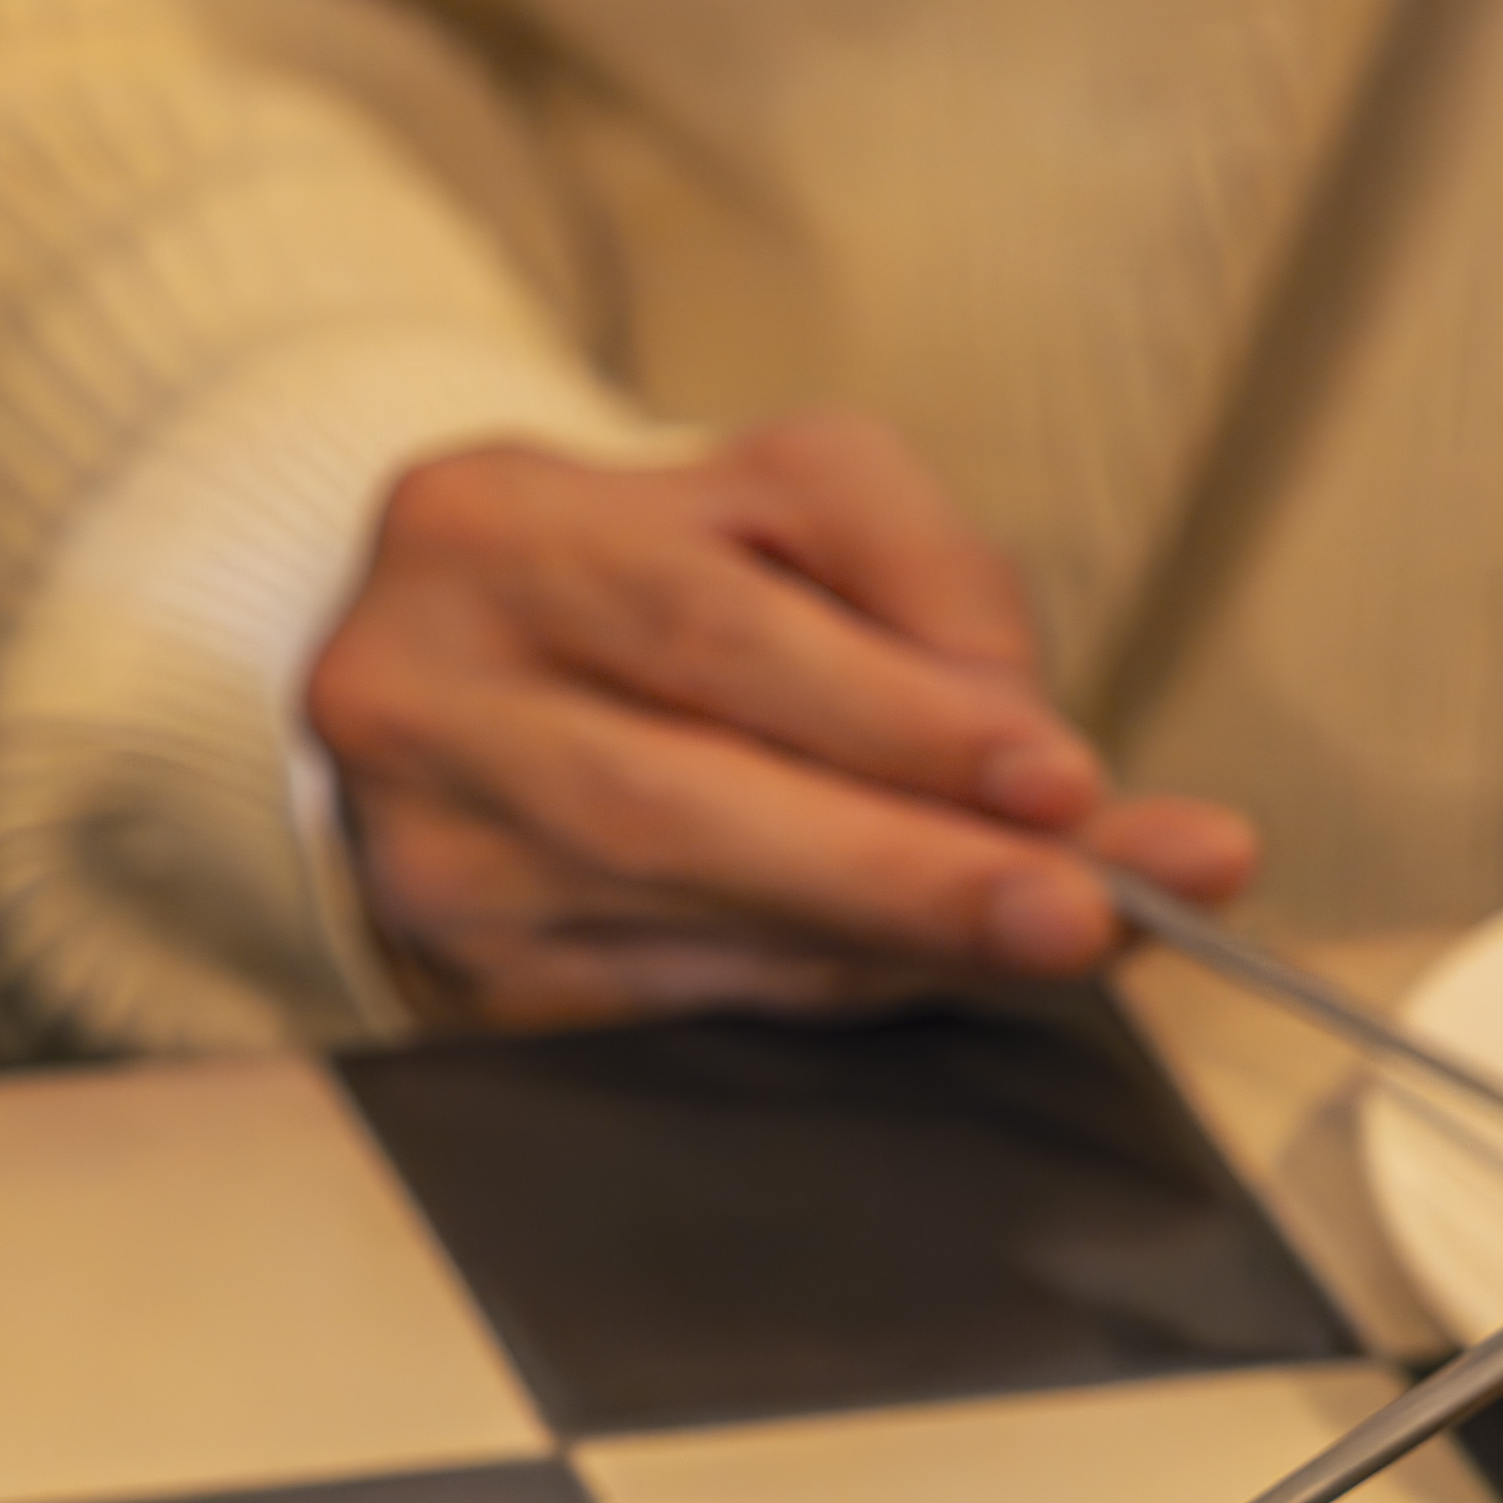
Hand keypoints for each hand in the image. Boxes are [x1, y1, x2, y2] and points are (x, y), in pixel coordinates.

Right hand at [310, 415, 1257, 1024]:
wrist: (451, 664)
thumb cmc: (651, 572)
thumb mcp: (784, 501)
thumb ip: (924, 588)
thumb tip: (1049, 776)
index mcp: (487, 529)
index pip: (708, 629)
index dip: (891, 715)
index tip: (1060, 780)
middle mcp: (422, 695)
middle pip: (675, 803)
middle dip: (902, 869)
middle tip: (1079, 914)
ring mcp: (431, 855)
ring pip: (686, 927)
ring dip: (891, 942)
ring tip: (1056, 939)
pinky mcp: (464, 973)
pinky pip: (677, 1001)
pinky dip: (826, 984)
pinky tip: (929, 968)